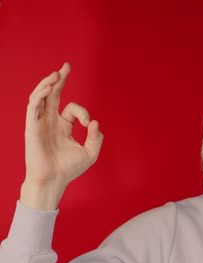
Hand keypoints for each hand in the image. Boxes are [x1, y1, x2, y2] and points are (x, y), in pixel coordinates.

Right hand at [21, 63, 103, 209]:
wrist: (53, 180)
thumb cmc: (69, 169)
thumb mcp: (90, 152)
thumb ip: (95, 137)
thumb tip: (94, 122)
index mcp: (62, 126)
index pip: (72, 109)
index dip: (82, 112)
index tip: (88, 123)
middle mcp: (49, 121)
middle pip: (53, 94)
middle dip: (59, 80)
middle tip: (66, 66)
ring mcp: (39, 123)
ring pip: (40, 97)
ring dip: (47, 84)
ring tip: (57, 74)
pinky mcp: (31, 127)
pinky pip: (33, 107)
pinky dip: (39, 95)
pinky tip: (48, 87)